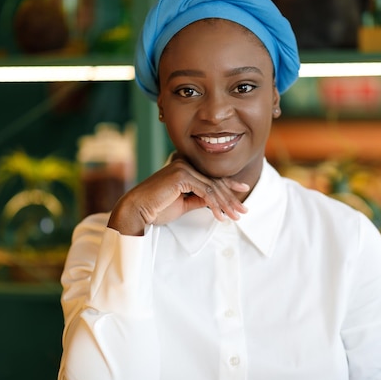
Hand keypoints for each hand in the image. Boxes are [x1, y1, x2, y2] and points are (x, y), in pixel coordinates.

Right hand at [107, 157, 248, 234]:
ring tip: (235, 216)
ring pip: (212, 187)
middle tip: (243, 210)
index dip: (229, 184)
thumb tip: (215, 201)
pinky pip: (204, 192)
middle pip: (214, 181)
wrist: (137, 210)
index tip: (243, 191)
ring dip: (226, 204)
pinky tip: (220, 216)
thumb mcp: (184, 204)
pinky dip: (214, 205)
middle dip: (230, 198)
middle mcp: (184, 163)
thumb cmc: (156, 208)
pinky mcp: (181, 176)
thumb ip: (199, 199)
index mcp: (184, 167)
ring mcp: (183, 168)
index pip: (211, 176)